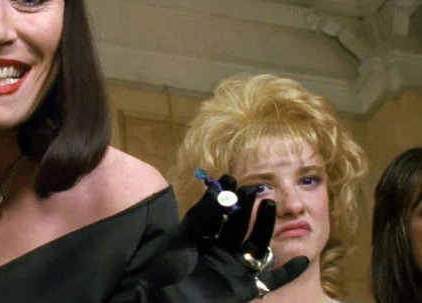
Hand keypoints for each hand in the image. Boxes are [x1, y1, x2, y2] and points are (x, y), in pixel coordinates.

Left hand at [157, 175, 308, 301]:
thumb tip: (218, 190)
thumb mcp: (182, 237)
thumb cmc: (168, 269)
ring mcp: (235, 268)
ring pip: (257, 244)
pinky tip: (304, 259)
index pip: (219, 214)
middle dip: (248, 206)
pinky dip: (288, 272)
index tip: (231, 178)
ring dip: (266, 225)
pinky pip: (271, 281)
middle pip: (240, 225)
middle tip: (256, 189)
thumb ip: (201, 215)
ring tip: (270, 204)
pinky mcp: (245, 288)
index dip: (225, 197)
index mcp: (204, 238)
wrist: (166, 298)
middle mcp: (221, 251)